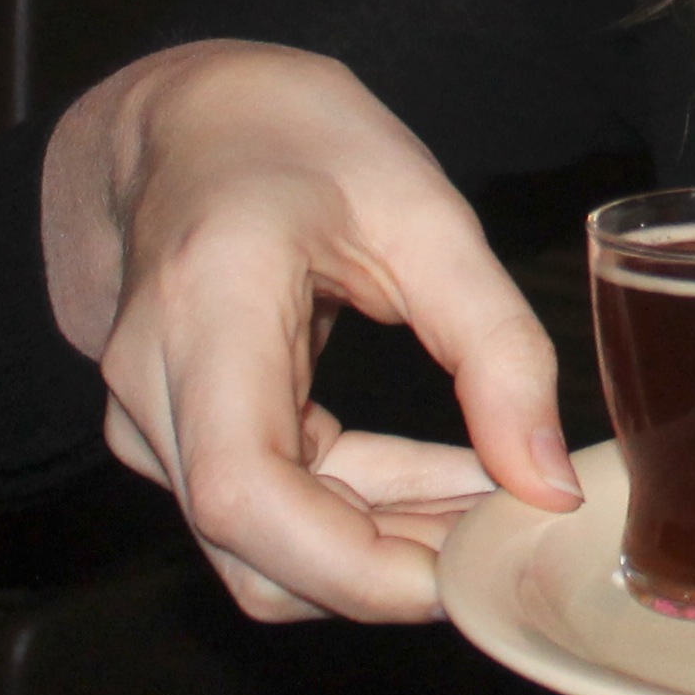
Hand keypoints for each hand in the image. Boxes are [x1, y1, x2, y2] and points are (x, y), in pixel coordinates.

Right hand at [41, 40, 581, 624]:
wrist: (194, 120)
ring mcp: (147, 417)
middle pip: (256, 549)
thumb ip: (497, 349)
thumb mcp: (427, 215)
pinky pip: (264, 514)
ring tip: (496, 503)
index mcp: (206, 305)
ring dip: (384, 549)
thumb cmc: (305, 141)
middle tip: (516, 535)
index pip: (244, 493)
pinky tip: (446, 482)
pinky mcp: (172, 438)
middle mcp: (151, 379)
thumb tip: (547, 484)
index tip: (469, 574)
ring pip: (261, 550)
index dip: (355, 566)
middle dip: (394, 569)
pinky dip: (358, 514)